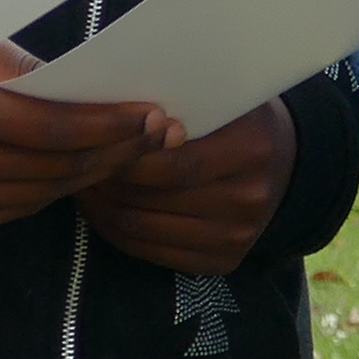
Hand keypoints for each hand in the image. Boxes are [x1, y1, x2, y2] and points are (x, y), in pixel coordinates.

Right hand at [0, 49, 168, 240]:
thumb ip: (24, 70)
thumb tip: (91, 90)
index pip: (51, 128)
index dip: (108, 124)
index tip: (152, 115)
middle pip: (53, 167)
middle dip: (114, 152)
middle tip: (159, 136)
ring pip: (38, 194)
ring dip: (89, 175)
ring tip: (128, 153)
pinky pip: (10, 210)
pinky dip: (48, 191)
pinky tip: (77, 172)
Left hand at [81, 101, 294, 277]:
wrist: (284, 162)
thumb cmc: (236, 117)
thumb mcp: (219, 95)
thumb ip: (179, 100)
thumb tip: (111, 109)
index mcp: (252, 148)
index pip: (170, 164)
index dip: (123, 157)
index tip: (90, 141)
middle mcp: (249, 198)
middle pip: (152, 200)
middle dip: (105, 183)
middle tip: (74, 164)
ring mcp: (238, 236)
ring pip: (143, 230)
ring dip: (103, 210)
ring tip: (83, 185)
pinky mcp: (224, 262)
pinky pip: (152, 253)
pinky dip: (119, 233)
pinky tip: (103, 211)